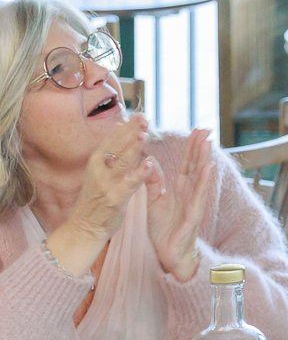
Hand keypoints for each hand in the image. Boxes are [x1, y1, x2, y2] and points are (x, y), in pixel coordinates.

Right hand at [70, 114, 154, 241]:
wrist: (85, 226)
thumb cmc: (97, 196)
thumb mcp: (100, 169)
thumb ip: (113, 148)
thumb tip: (121, 124)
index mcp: (97, 160)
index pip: (113, 138)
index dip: (126, 126)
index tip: (139, 113)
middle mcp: (99, 169)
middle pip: (117, 146)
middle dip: (130, 131)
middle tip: (144, 118)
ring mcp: (106, 183)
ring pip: (122, 161)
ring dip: (133, 147)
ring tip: (144, 134)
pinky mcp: (115, 198)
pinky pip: (129, 183)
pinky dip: (139, 173)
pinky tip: (149, 164)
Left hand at [149, 128, 215, 282]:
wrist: (169, 254)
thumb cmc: (165, 229)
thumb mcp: (154, 202)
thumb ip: (153, 182)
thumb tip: (149, 162)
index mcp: (180, 189)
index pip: (187, 164)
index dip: (190, 147)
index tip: (196, 130)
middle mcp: (189, 193)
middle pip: (195, 166)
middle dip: (200, 148)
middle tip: (205, 128)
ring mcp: (193, 204)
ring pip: (199, 178)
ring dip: (204, 160)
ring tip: (208, 143)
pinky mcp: (193, 216)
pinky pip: (198, 196)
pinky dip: (203, 181)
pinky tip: (207, 168)